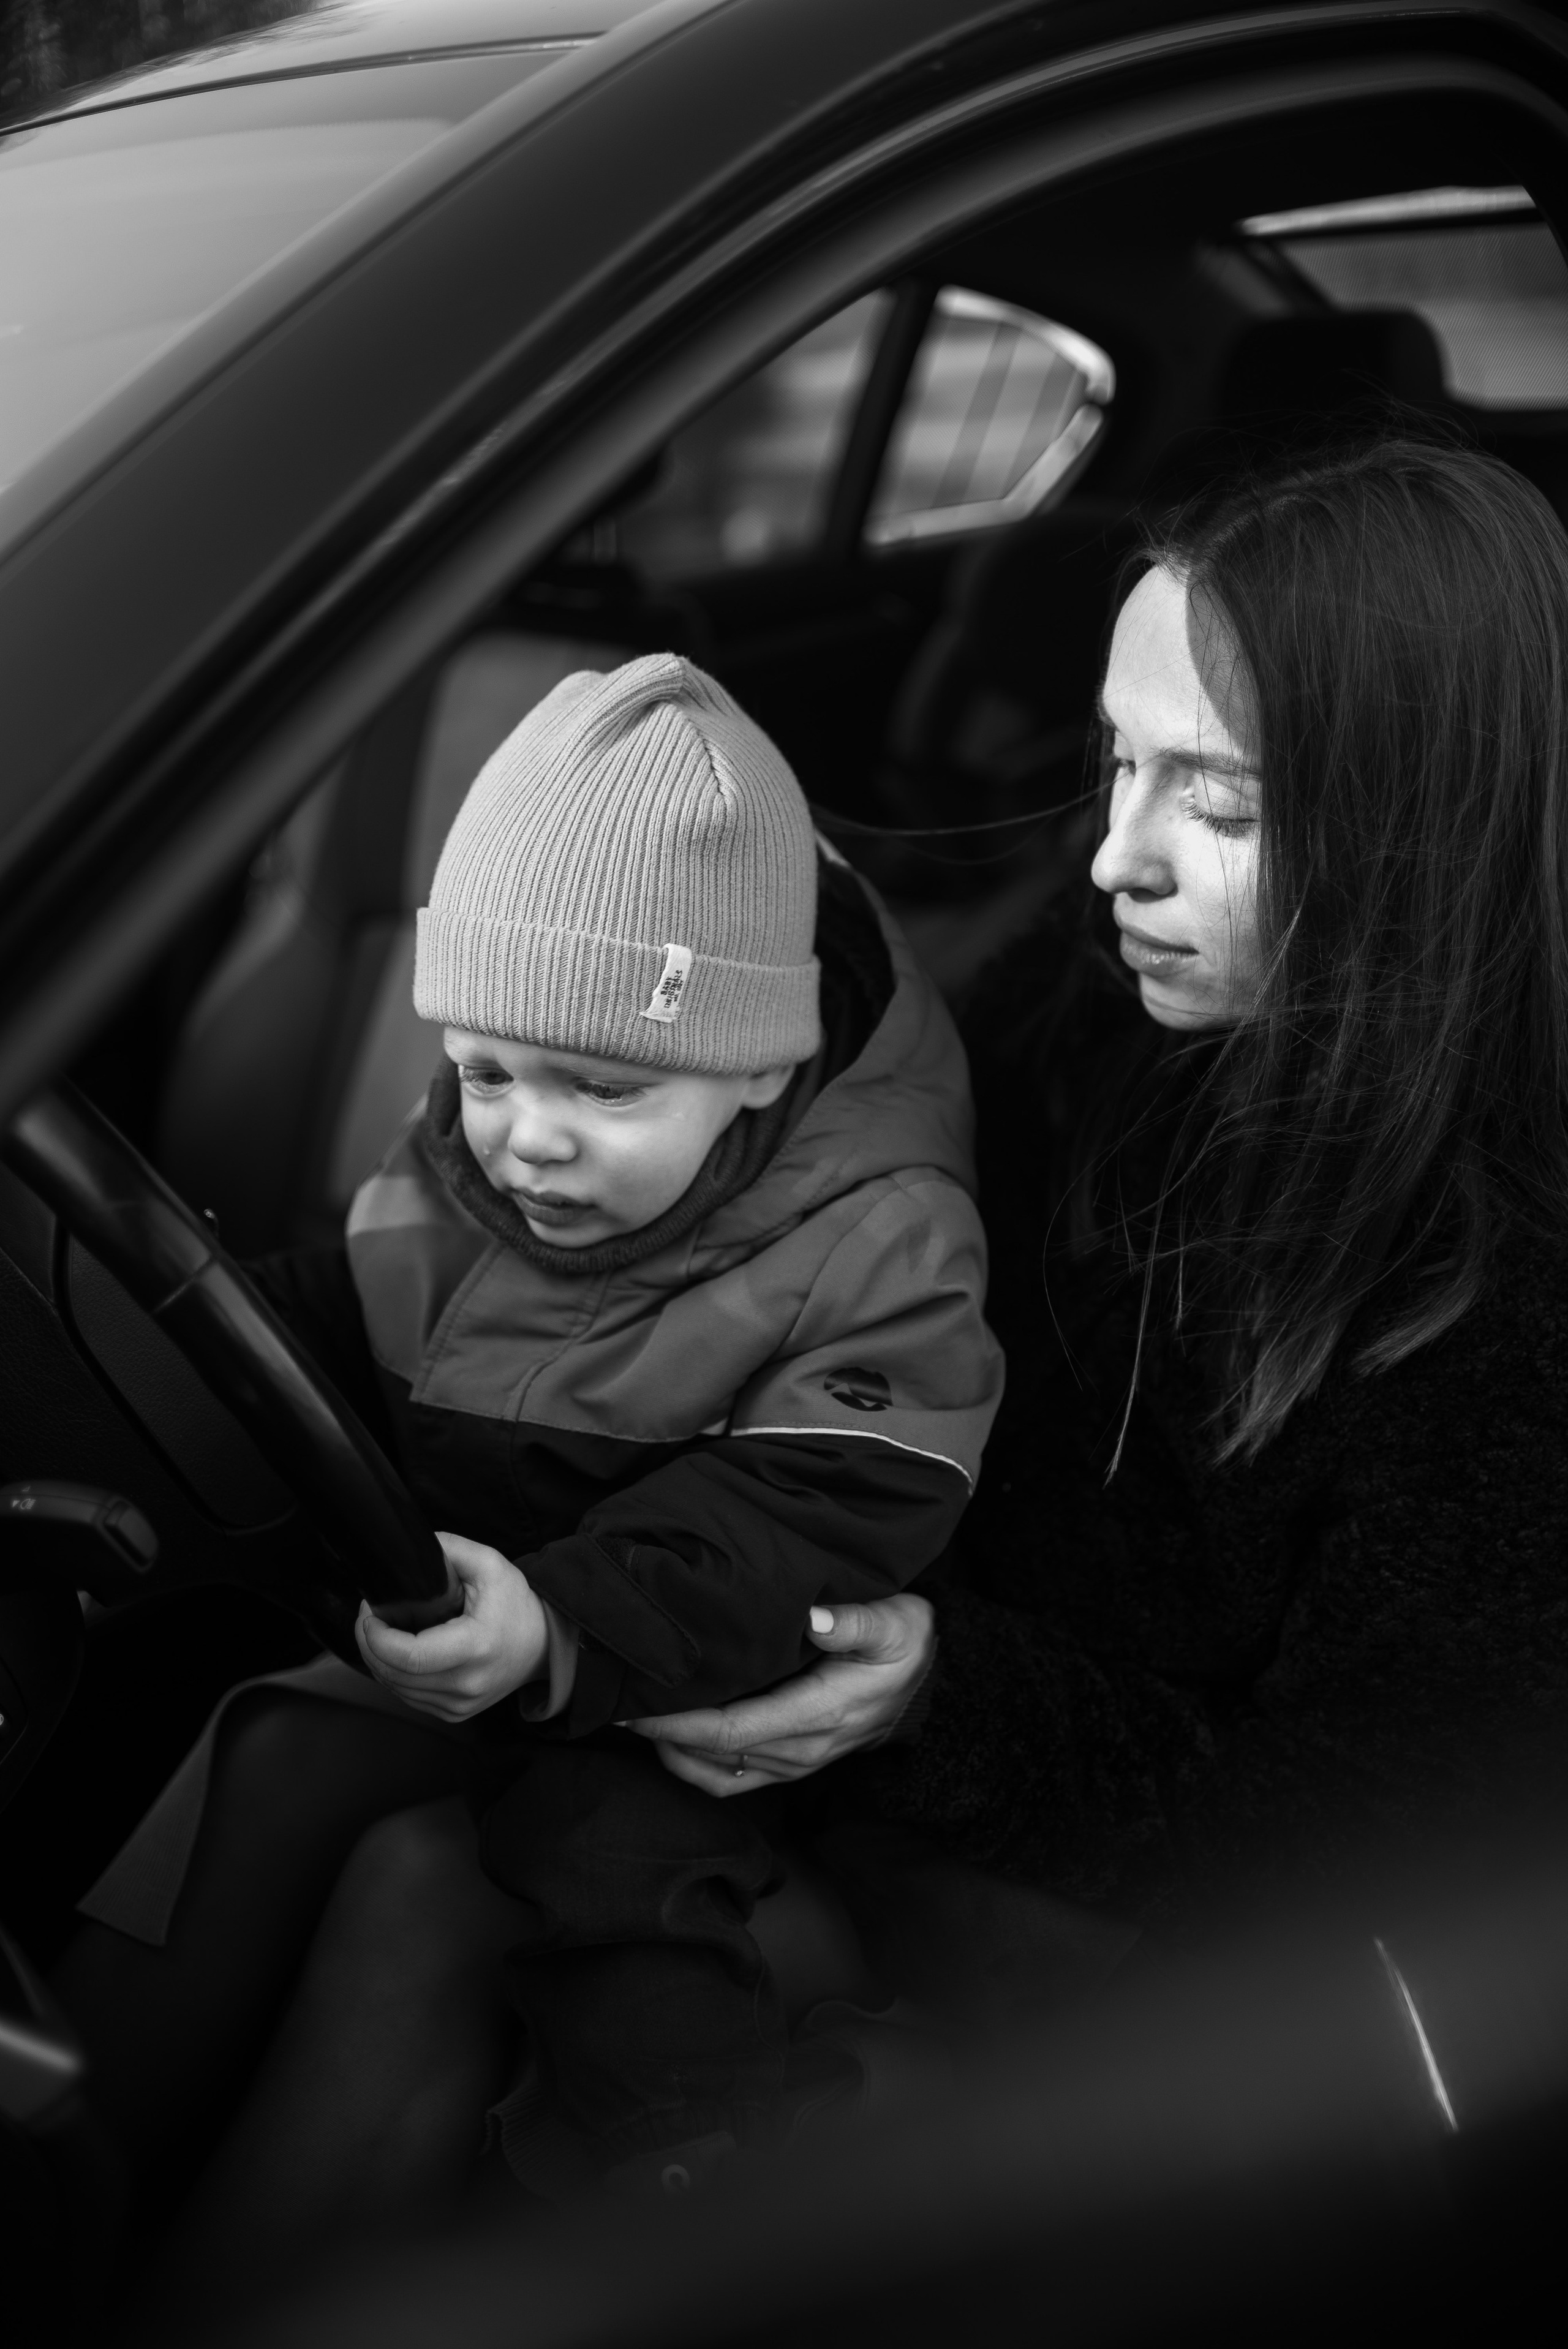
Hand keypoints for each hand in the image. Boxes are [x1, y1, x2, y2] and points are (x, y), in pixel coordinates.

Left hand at [355, 1531, 547, 1721]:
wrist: (543, 1645)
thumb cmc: (517, 1604)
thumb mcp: (490, 1563)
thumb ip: (449, 1549)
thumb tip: (411, 1549)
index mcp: (475, 1647)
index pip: (408, 1656)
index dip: (376, 1636)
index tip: (370, 1611)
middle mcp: (467, 1683)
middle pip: (394, 1674)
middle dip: (369, 1644)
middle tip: (370, 1616)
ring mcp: (460, 1704)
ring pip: (396, 1689)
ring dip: (379, 1661)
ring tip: (384, 1631)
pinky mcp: (455, 1712)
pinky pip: (409, 1698)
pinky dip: (396, 1676)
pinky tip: (400, 1653)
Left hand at [621, 1593, 934, 1797]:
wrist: (931, 1683)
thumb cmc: (906, 1645)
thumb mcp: (895, 1622)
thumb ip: (855, 1620)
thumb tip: (813, 1618)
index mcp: (819, 1713)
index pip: (733, 1730)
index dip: (679, 1722)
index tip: (636, 1702)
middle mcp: (802, 1748)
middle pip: (713, 1756)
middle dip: (659, 1733)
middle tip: (613, 1699)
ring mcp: (795, 1762)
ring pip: (715, 1775)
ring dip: (670, 1751)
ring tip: (632, 1715)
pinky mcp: (790, 1763)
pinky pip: (730, 1778)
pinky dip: (692, 1763)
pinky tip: (668, 1734)